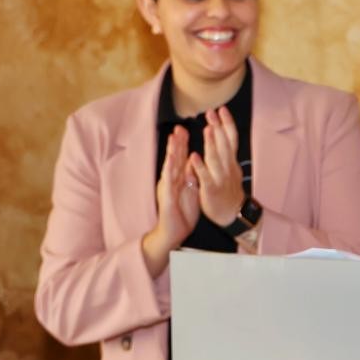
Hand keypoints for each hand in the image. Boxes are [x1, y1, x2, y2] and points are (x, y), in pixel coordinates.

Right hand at [142, 126, 199, 275]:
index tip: (185, 129)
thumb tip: (193, 162)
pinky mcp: (166, 197)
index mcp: (178, 178)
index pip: (181, 158)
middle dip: (176, 143)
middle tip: (178, 128)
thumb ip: (190, 176)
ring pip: (169, 167)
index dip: (183, 144)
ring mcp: (167, 188)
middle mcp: (171, 180)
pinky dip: (170, 171)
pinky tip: (170, 163)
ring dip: (171, 153)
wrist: (173, 231)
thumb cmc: (181, 212)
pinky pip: (169, 183)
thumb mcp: (190, 190)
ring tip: (173, 139)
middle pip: (174, 159)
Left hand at [188, 106, 247, 226]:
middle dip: (219, 128)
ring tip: (207, 129)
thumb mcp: (230, 169)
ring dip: (212, 143)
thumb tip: (220, 135)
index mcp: (230, 162)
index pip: (231, 139)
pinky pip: (205, 177)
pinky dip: (200, 166)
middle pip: (224, 145)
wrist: (232, 214)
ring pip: (216, 158)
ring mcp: (221, 178)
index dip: (227, 124)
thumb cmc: (228, 190)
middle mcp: (228, 167)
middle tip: (212, 112)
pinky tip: (194, 156)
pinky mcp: (212, 189)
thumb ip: (224, 153)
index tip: (222, 109)